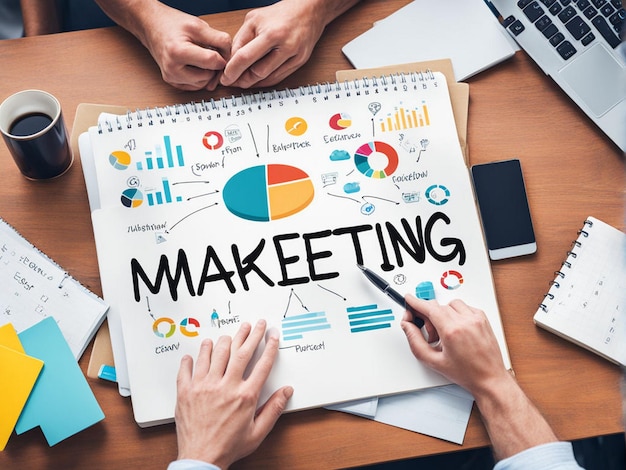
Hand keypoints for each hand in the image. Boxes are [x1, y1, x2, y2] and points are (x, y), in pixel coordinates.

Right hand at [138, 2, 230, 90]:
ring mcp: (172, 78)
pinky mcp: (174, 83)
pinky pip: (196, 87)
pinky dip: (201, 78)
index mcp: (178, 52)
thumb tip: (231, 55)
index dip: (222, 56)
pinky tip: (197, 65)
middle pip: (208, 76)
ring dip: (208, 73)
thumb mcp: (198, 25)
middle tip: (211, 52)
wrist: (152, 27)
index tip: (221, 50)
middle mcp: (173, 69)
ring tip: (203, 57)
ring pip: (203, 84)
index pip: (212, 62)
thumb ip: (219, 39)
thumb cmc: (173, 24)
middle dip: (214, 66)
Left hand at [174, 320, 292, 467]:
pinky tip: (197, 352)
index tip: (272, 336)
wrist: (201, 458)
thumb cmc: (228, 447)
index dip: (269, 347)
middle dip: (250, 334)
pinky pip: (188, 368)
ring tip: (228, 334)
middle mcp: (225, 386)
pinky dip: (193, 357)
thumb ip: (274, 409)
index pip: (261, 364)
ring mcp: (204, 386)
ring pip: (214, 353)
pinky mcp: (187, 391)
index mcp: (245, 396)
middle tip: (255, 324)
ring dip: (223, 341)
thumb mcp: (258, 432)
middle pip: (240, 352)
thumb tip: (286, 391)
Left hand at [220, 0, 326, 87]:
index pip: (245, 57)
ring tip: (242, 80)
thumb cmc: (280, 14)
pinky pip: (279, 78)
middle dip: (241, 79)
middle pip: (257, 72)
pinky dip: (265, 81)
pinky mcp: (299, 62)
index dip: (232, 71)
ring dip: (252, 82)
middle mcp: (285, 46)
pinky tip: (256, 79)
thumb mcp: (254, 19)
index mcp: (271, 33)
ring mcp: (294, 56)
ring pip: (268, 79)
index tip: (225, 77)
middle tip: (231, 80)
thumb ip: (240, 40)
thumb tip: (230, 60)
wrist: (309, 11)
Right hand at [400, 297, 509, 396]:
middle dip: (429, 316)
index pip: (429, 308)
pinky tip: (456, 329)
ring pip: (451, 304)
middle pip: (438, 306)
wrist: (489, 378)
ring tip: (446, 332)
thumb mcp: (433, 361)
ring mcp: (476, 319)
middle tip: (431, 333)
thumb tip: (407, 325)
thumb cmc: (466, 373)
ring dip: (444, 314)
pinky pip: (464, 307)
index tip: (409, 299)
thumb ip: (415, 341)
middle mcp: (465, 322)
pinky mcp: (483, 318)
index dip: (416, 302)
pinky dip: (457, 314)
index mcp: (452, 331)